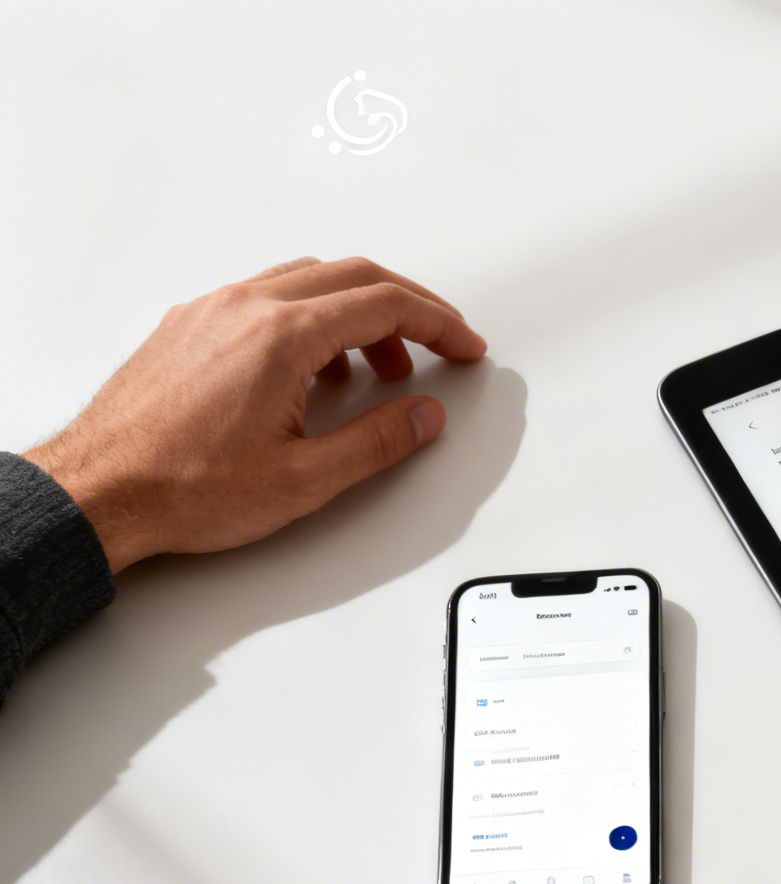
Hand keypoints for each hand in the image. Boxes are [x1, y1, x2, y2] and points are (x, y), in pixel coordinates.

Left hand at [21, 257, 487, 572]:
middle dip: (409, 308)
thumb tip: (424, 417)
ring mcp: (212, 310)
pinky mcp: (189, 325)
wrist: (98, 493)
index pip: (385, 304)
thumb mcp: (306, 479)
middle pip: (353, 276)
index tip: (464, 346)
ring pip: (308, 281)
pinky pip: (266, 296)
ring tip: (377, 369)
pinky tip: (313, 368)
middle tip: (439, 343)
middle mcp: (245, 307)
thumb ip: (379, 442)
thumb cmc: (184, 487)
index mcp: (282, 336)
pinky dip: (310, 317)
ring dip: (358, 312)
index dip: (439, 323)